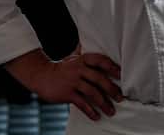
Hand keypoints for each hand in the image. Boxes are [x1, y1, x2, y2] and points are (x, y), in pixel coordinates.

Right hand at [5, 48, 122, 120]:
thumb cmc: (63, 68)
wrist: (41, 76)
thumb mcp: (74, 58)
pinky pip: (82, 104)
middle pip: (99, 79)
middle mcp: (79, 69)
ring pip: (92, 93)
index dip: (113, 67)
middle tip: (121, 98)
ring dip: (104, 103)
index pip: (101, 61)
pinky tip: (96, 116)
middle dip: (112, 89)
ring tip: (111, 111)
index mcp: (83, 59)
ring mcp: (73, 82)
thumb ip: (86, 54)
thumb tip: (99, 46)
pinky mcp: (67, 94)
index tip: (122, 76)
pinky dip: (90, 111)